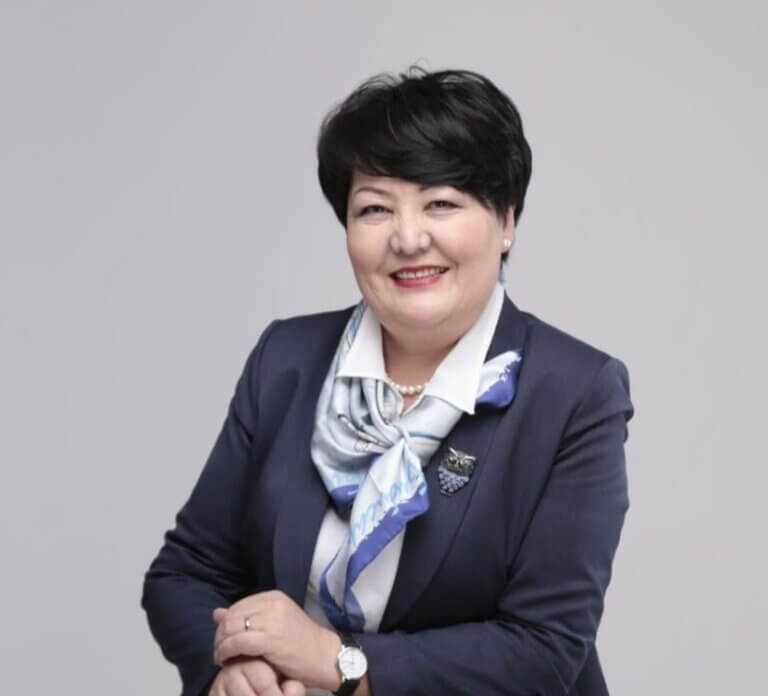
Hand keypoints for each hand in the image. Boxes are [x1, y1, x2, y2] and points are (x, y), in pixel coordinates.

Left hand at [213, 590, 340, 689]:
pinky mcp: (271, 640)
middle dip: (220, 634)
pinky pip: (238, 642)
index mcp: (274, 597)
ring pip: (232, 627)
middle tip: (219, 650)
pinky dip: (226, 651)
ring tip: (221, 657)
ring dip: (220, 644)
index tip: (223, 639)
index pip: (237, 606)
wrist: (326, 657)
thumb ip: (247, 617)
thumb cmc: (301, 643)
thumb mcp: (274, 624)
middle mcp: (273, 604)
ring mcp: (272, 620)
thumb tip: (216, 612)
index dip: (225, 623)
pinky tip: (226, 660)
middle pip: (232, 615)